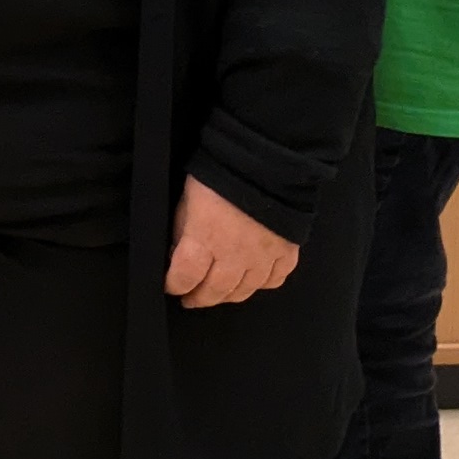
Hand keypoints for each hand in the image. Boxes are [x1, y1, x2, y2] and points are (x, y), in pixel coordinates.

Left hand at [163, 176, 300, 308]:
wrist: (266, 160)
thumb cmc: (220, 174)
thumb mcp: (188, 199)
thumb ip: (182, 230)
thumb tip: (177, 253)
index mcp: (204, 239)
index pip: (184, 277)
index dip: (174, 285)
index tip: (171, 286)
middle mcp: (234, 255)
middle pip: (215, 291)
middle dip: (199, 298)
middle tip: (191, 298)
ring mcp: (263, 256)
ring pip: (245, 291)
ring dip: (229, 295)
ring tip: (219, 292)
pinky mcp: (286, 252)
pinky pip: (275, 279)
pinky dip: (262, 283)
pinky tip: (253, 279)